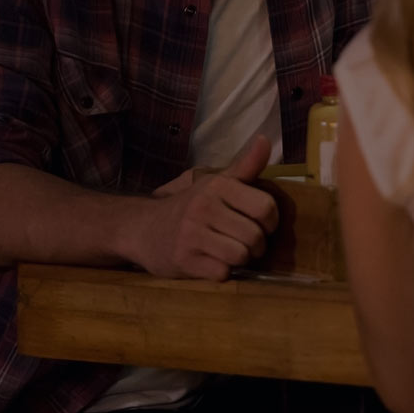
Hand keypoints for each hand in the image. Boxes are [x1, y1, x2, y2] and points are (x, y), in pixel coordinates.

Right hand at [127, 135, 278, 280]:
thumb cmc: (189, 207)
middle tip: (245, 243)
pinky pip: (222, 273)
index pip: (265, 207)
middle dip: (256, 246)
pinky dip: (222, 272)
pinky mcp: (183, 260)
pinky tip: (211, 262)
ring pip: (240, 256)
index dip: (270, 222)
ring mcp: (191, 234)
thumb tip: (265, 140)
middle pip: (255, 236)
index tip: (261, 225)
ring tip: (230, 253)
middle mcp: (203, 207)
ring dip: (240, 260)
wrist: (142, 228)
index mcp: (217, 186)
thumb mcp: (216, 183)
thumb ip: (245, 166)